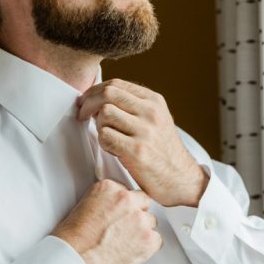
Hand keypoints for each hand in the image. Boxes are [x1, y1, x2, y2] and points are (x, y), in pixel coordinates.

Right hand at [52, 179, 161, 263]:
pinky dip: (147, 247)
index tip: (120, 215)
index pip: (129, 192)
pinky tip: (131, 251)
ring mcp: (140, 219)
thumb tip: (116, 208)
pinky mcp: (149, 238)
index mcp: (110, 188)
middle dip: (136, 216)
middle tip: (123, 229)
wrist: (75, 259)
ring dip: (142, 232)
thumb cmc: (75, 239)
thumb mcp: (86, 206)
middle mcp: (127, 200)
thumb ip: (107, 202)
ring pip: (151, 222)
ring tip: (124, 243)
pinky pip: (157, 240)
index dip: (125, 206)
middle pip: (143, 204)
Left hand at [77, 79, 207, 206]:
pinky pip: (105, 136)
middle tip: (82, 114)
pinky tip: (112, 149)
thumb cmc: (163, 152)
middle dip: (88, 103)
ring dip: (98, 126)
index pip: (116, 84)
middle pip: (108, 94)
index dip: (94, 91)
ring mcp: (145, 131)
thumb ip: (133, 106)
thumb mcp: (156, 120)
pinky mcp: (137, 151)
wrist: (181, 179)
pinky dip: (103, 142)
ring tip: (107, 136)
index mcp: (154, 101)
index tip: (86, 100)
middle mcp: (151, 112)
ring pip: (104, 114)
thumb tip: (99, 98)